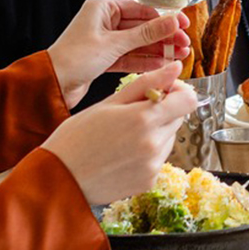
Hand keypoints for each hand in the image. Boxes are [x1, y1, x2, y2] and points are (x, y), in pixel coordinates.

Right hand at [41, 64, 197, 206]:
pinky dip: (147, 154)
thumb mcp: (109, 102)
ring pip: (168, 139)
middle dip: (162, 112)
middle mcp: (153, 144)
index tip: (163, 91)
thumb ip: (147, 83)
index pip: (188, 100)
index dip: (179, 92)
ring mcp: (153, 165)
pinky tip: (123, 154)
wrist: (59, 179)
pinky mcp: (149, 181)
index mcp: (144, 119)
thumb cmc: (77, 137)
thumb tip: (175, 68)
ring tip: (123, 137)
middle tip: (132, 114)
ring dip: (155, 133)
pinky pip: (158, 159)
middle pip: (178, 119)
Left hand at [46, 0, 189, 105]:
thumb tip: (172, 22)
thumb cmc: (74, 58)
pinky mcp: (104, 59)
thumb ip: (146, 34)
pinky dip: (145, 61)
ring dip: (158, 50)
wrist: (52, 84)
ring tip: (179, 56)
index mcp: (102, 9)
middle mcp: (103, 22)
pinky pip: (130, 57)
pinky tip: (162, 64)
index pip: (141, 10)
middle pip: (142, 27)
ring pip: (138, 44)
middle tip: (184, 44)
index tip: (182, 25)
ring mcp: (104, 41)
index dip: (164, 18)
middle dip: (164, 37)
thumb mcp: (114, 44)